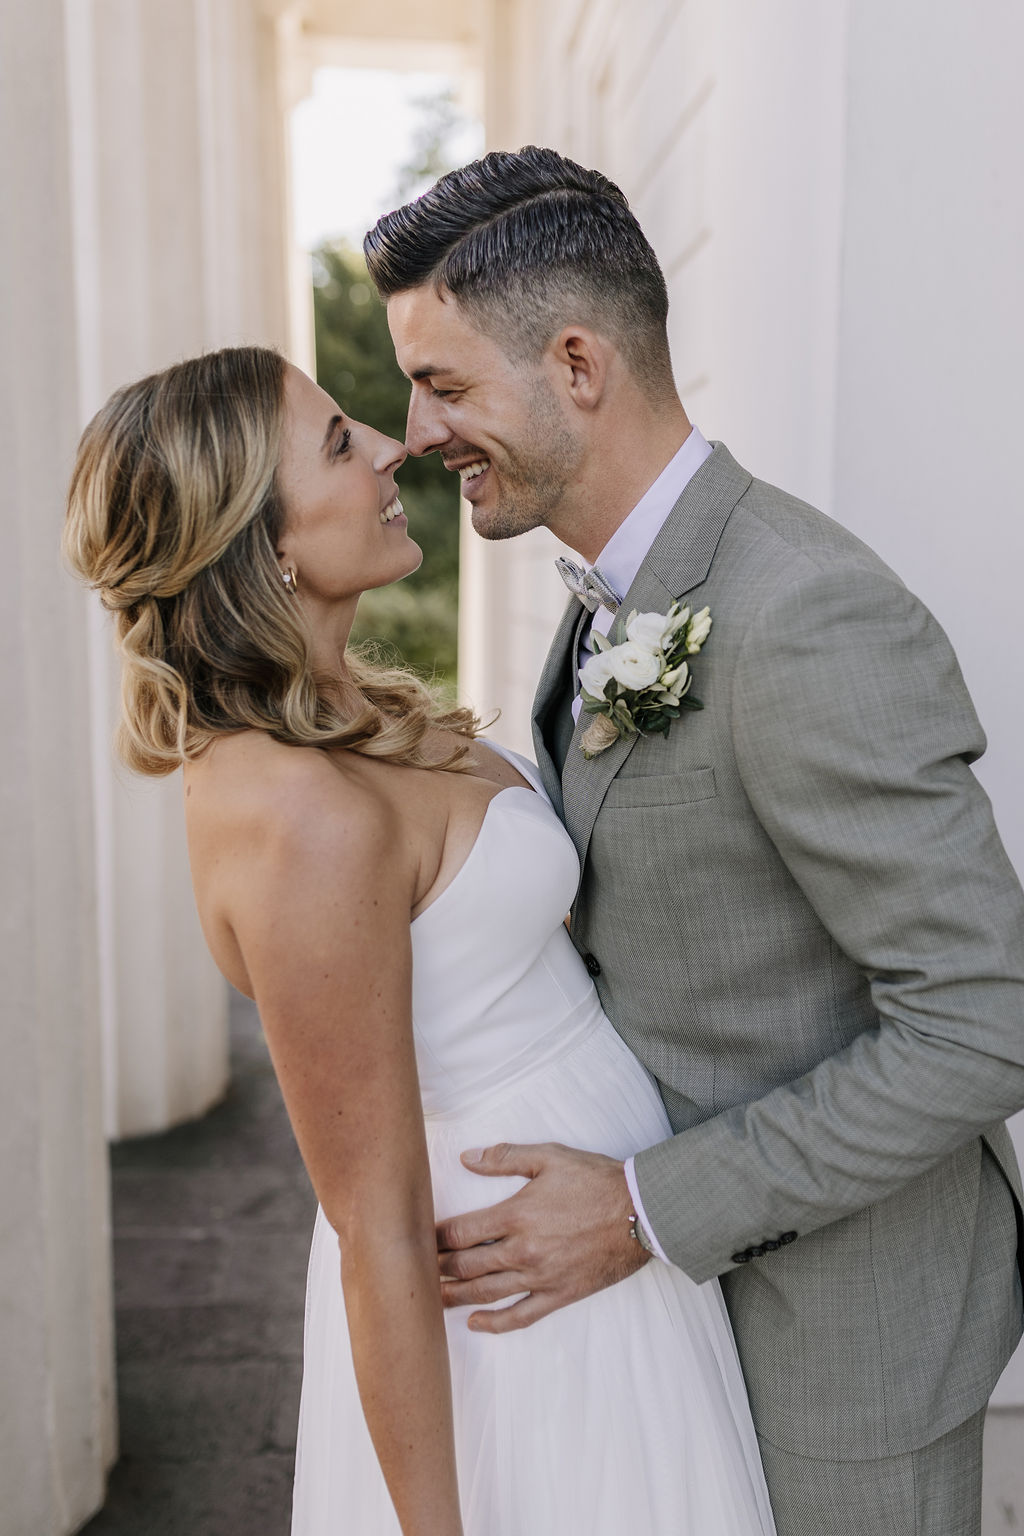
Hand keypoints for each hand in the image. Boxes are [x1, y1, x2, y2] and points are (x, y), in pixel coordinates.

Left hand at [436, 1142, 649, 1332]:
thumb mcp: (550, 1156)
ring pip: (487, 1293)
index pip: (461, 1232)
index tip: (418, 1239)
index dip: (434, 1237)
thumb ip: (505, 1157)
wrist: (641, 1213)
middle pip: (467, 1266)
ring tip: (430, 1299)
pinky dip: (495, 1323)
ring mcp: (541, 1276)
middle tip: (416, 1270)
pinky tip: (475, 1323)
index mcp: (517, 1214)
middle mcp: (523, 1250)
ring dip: (455, 1297)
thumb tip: (467, 1159)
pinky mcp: (559, 1295)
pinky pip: (521, 1315)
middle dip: (438, 1268)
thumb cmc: (596, 1181)